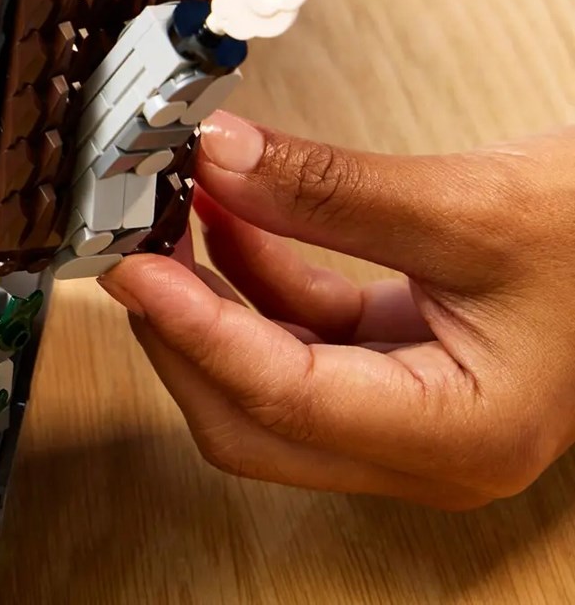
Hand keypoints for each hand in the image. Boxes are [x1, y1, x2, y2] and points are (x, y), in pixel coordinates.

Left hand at [98, 110, 574, 508]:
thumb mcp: (474, 205)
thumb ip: (331, 190)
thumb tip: (216, 158)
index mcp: (462, 437)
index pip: (285, 399)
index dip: (193, 330)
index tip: (131, 267)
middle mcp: (429, 446)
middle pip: (252, 417)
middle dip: (182, 328)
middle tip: (132, 240)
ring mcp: (410, 411)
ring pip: (263, 380)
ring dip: (210, 296)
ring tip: (174, 209)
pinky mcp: (397, 365)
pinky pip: (297, 335)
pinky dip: (253, 278)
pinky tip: (229, 211)